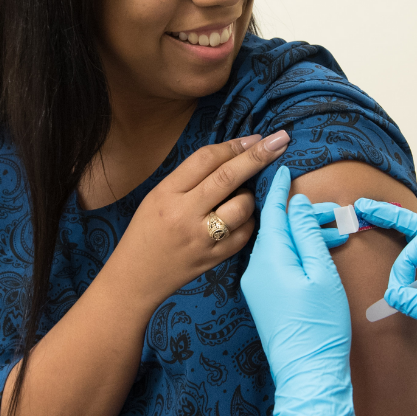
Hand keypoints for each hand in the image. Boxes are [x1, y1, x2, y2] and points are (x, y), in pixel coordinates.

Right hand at [110, 131, 290, 307]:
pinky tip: (241, 218)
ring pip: (242, 207)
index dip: (234, 145)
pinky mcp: (214, 259)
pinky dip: (249, 221)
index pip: (205, 160)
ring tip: (240, 196)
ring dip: (250, 195)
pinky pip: (245, 234)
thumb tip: (233, 155)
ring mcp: (201, 239)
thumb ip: (190, 178)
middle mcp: (184, 214)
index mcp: (167, 193)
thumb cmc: (147, 231)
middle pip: (228, 177)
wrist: (136, 278)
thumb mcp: (158, 196)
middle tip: (280, 139)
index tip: (255, 138)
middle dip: (258, 156)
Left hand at [240, 166, 358, 415]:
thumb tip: (295, 204)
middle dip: (297, 211)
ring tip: (331, 230)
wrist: (307, 374)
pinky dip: (294, 250)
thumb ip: (306, 235)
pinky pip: (276, 262)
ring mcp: (256, 285)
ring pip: (276, 244)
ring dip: (299, 232)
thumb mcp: (320, 273)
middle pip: (274, 226)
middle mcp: (255, 268)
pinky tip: (313, 250)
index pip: (271, 210)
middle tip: (325, 206)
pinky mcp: (263, 298)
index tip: (283, 164)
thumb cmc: (320, 326)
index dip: (279, 187)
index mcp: (269, 258)